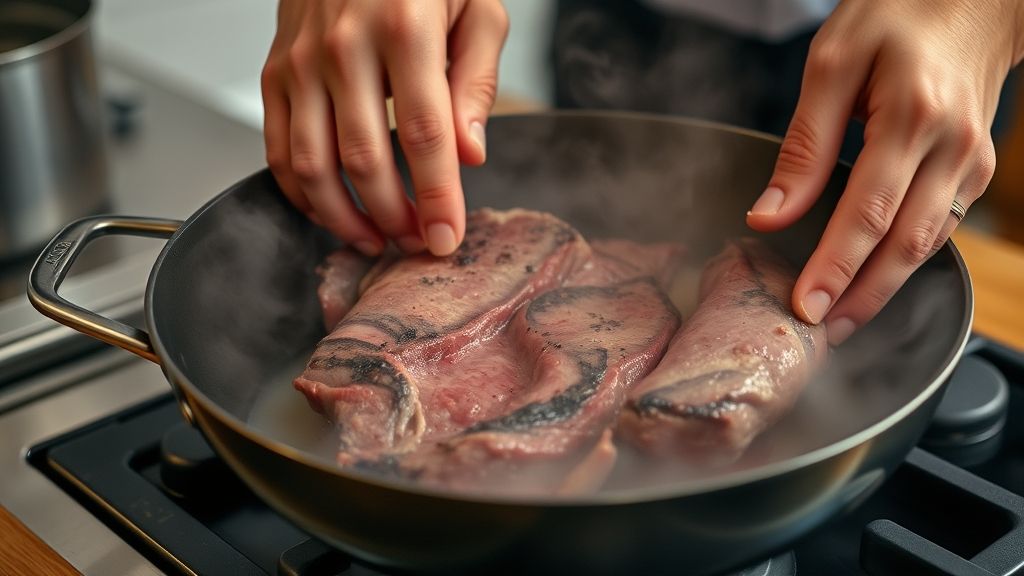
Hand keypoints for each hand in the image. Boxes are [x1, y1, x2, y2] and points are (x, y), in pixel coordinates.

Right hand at [262, 0, 508, 255]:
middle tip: (418, 243)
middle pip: (364, 159)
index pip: (423, 134)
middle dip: (394, 218)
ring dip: (344, 217)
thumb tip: (469, 153)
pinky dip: (301, 194)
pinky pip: (278, 149)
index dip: (436, 196)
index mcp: (404, 27)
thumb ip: (476, 81)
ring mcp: (301, 61)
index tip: (447, 238)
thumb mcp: (477, 9)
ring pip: (313, 165)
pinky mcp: (275, 72)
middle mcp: (344, 46)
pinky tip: (331, 212)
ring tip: (376, 241)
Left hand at [747, 0, 1023, 344]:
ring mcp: (971, 161)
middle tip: (820, 333)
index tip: (804, 307)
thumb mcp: (832, 62)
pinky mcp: (975, 168)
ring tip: (841, 319)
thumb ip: (803, 144)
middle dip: (860, 298)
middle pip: (905, 245)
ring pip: (928, 245)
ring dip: (884, 289)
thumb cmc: (897, 14)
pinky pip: (940, 227)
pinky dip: (905, 261)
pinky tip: (873, 280)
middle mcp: (952, 148)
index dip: (834, 268)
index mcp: (913, 118)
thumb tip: (770, 215)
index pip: (867, 214)